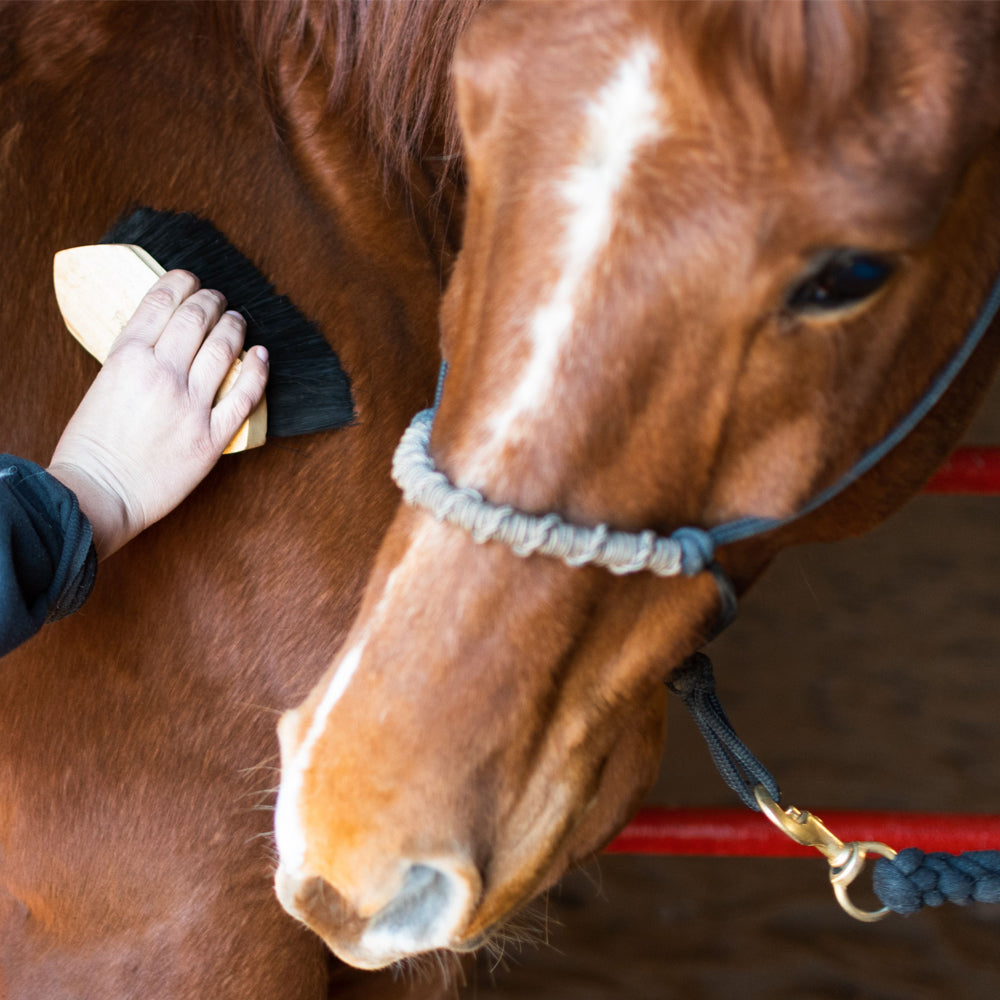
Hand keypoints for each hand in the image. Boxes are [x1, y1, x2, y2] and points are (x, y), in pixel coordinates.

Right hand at [48, 270, 268, 558]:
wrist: (98, 494)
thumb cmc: (92, 447)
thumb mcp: (103, 385)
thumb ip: (133, 361)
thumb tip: (161, 342)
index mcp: (128, 357)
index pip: (161, 302)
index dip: (181, 283)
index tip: (190, 280)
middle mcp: (161, 373)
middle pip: (197, 319)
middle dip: (212, 301)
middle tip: (218, 299)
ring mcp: (190, 404)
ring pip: (223, 349)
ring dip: (235, 327)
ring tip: (238, 320)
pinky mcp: (211, 436)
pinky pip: (244, 395)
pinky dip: (257, 370)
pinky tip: (261, 355)